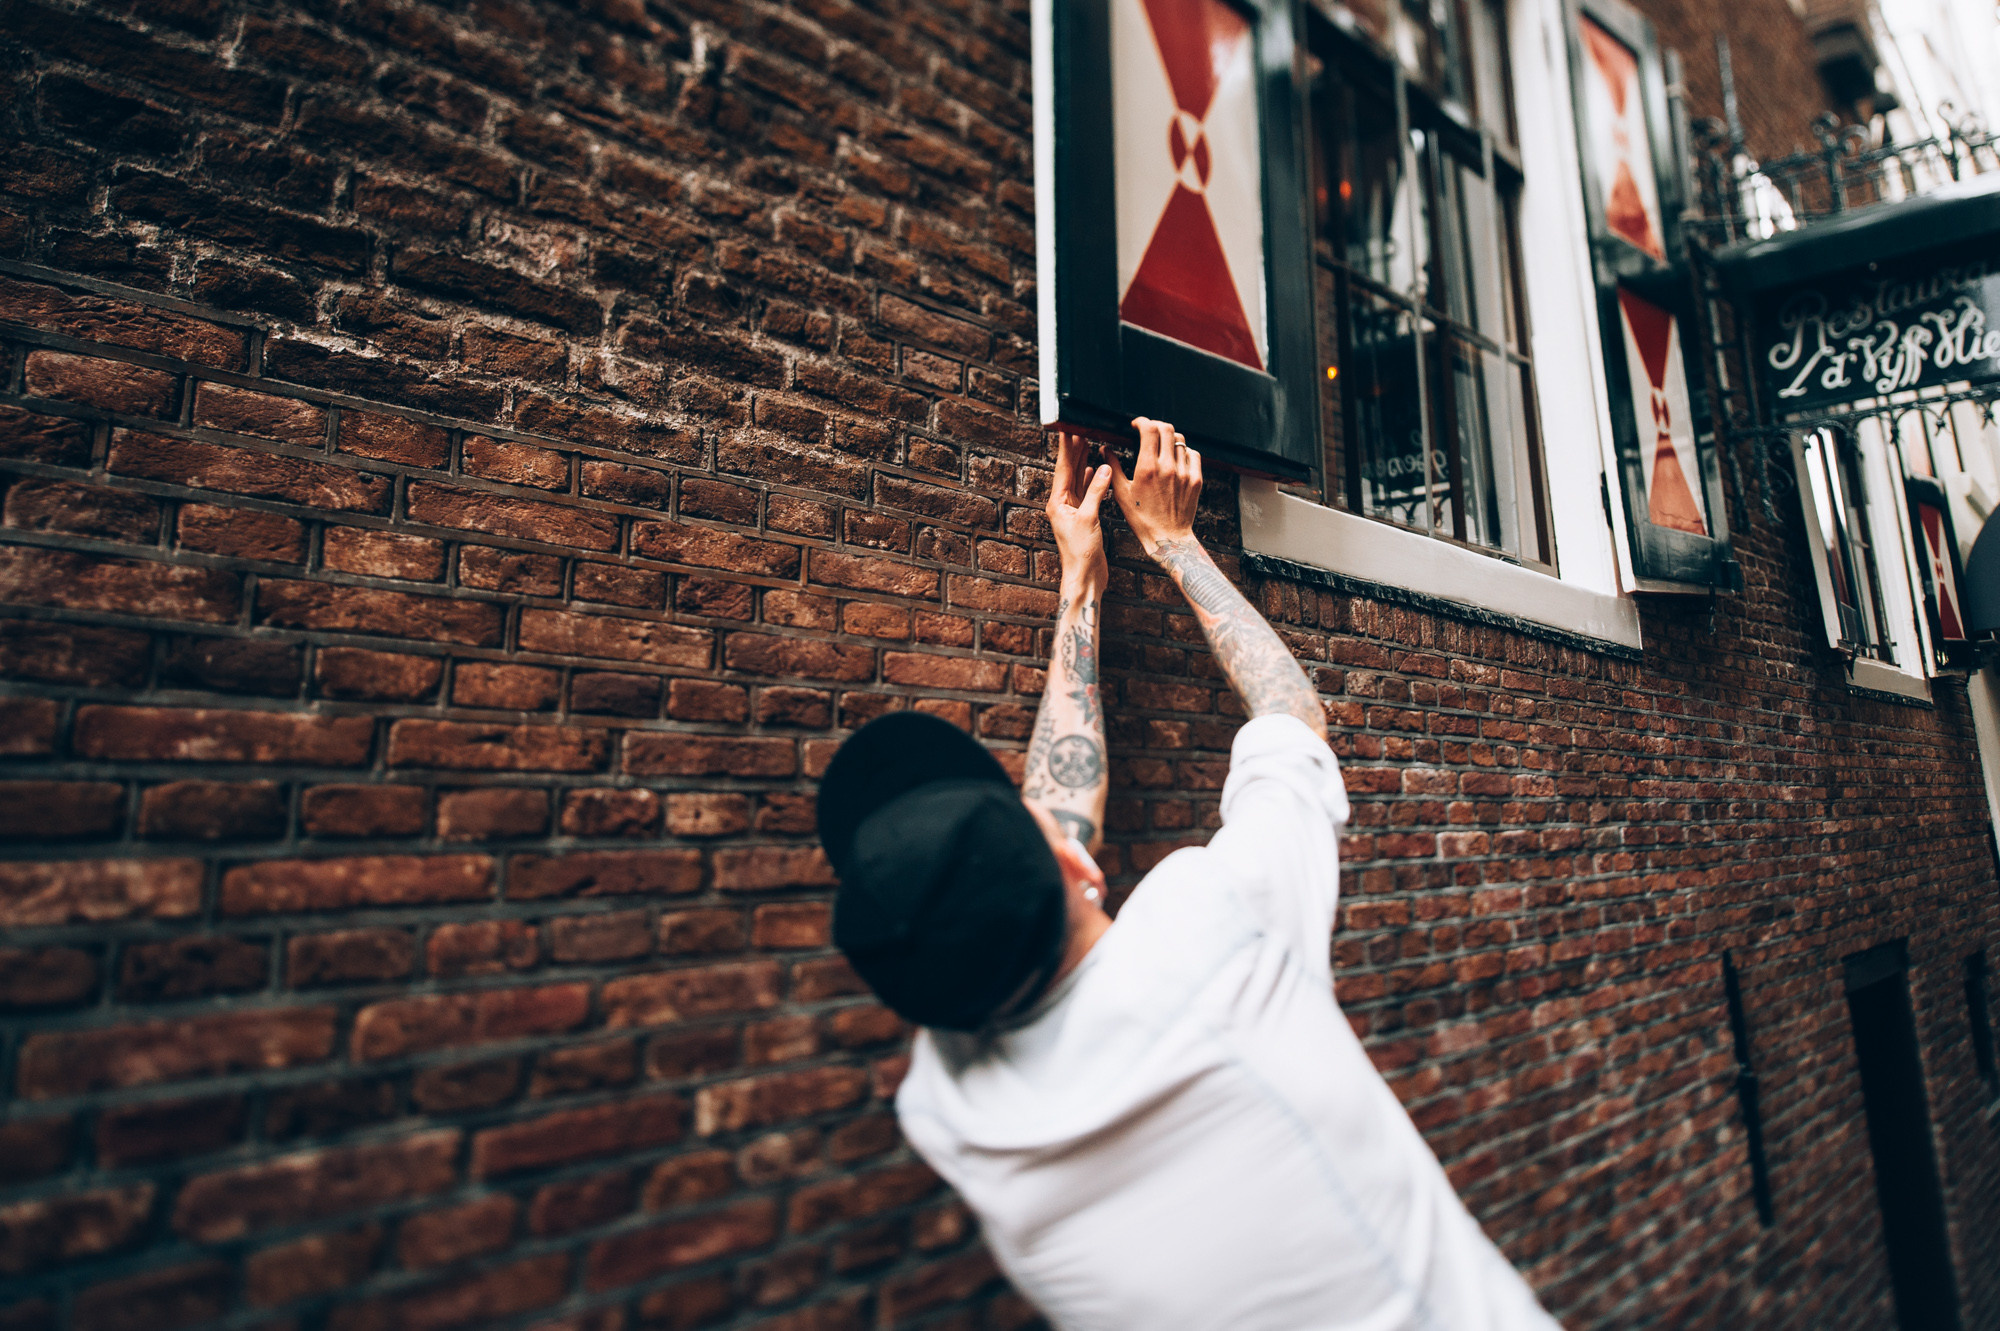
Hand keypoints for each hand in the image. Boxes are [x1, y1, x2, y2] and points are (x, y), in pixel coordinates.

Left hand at [1045, 430, 1111, 593]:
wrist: (1084, 577)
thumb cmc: (1081, 553)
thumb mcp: (1089, 518)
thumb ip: (1096, 492)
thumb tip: (1102, 467)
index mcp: (1058, 502)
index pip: (1063, 468)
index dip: (1066, 447)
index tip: (1068, 429)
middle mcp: (1062, 504)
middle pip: (1069, 471)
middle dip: (1074, 450)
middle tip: (1080, 429)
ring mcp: (1073, 510)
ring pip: (1078, 480)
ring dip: (1083, 461)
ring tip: (1088, 442)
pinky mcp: (1084, 517)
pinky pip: (1086, 492)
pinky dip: (1091, 479)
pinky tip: (1094, 469)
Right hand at [1107, 416, 1201, 556]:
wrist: (1167, 538)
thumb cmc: (1141, 518)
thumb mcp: (1122, 493)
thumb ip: (1113, 467)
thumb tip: (1105, 449)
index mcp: (1147, 468)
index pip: (1149, 429)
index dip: (1142, 422)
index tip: (1136, 425)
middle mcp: (1168, 467)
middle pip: (1166, 429)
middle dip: (1155, 425)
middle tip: (1148, 431)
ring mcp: (1184, 472)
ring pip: (1180, 441)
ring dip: (1169, 438)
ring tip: (1161, 446)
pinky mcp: (1196, 479)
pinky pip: (1192, 454)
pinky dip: (1183, 451)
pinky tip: (1174, 459)